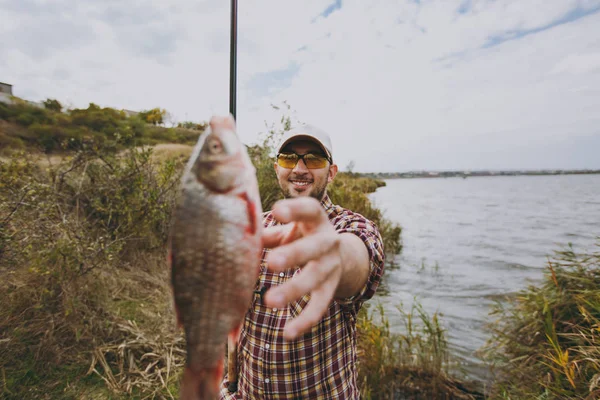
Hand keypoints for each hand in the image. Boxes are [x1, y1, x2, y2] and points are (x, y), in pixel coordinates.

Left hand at [262, 197, 342, 340]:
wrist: (337, 254)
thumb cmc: (301, 235)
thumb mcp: (288, 229)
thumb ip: (267, 232)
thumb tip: (239, 236)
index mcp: (316, 220)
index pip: (310, 210)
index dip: (295, 210)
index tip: (277, 211)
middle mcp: (328, 241)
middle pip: (314, 247)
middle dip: (294, 255)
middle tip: (271, 262)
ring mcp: (332, 266)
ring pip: (315, 278)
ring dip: (294, 290)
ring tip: (269, 301)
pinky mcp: (331, 289)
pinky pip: (320, 307)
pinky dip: (304, 321)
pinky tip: (287, 333)